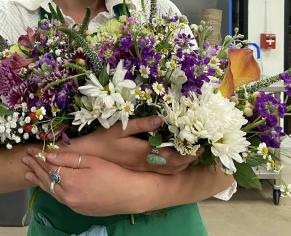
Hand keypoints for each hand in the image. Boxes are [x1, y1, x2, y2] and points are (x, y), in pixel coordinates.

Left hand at [22, 148, 153, 215]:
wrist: (131, 195)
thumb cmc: (114, 174)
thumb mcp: (92, 161)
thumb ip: (69, 158)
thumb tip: (49, 155)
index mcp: (70, 181)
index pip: (49, 167)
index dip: (38, 158)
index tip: (29, 150)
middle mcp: (68, 196)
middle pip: (47, 180)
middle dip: (35, 168)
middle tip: (24, 159)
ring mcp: (73, 205)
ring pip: (51, 191)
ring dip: (39, 181)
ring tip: (28, 174)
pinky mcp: (79, 210)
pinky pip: (59, 199)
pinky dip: (51, 190)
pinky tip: (48, 186)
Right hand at [72, 116, 201, 174]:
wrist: (88, 157)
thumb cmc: (103, 139)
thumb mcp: (119, 127)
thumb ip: (140, 124)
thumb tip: (160, 119)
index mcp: (143, 153)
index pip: (172, 155)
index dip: (187, 151)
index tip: (200, 143)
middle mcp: (146, 164)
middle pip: (175, 165)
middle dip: (189, 158)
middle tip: (202, 147)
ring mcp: (143, 169)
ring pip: (170, 171)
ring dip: (184, 164)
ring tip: (194, 153)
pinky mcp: (140, 169)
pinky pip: (162, 171)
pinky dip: (174, 167)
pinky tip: (178, 159)